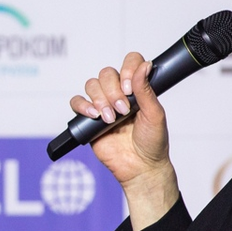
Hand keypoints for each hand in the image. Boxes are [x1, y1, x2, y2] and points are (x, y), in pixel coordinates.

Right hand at [70, 53, 178, 229]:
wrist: (139, 167)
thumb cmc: (152, 143)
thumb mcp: (155, 114)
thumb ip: (146, 90)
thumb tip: (144, 66)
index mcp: (137, 89)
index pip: (129, 63)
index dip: (127, 70)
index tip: (130, 88)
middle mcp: (119, 93)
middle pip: (106, 74)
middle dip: (113, 91)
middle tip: (123, 110)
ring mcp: (103, 105)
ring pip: (91, 85)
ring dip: (100, 100)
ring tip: (110, 118)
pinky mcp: (88, 119)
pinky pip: (76, 102)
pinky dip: (82, 106)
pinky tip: (94, 116)